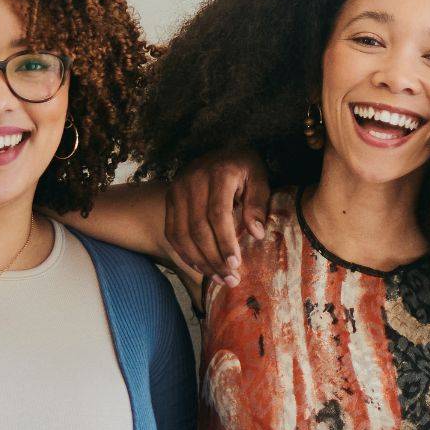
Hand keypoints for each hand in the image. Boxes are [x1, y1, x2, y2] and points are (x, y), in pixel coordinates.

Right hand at [163, 148, 271, 288]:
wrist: (222, 150)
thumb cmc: (245, 168)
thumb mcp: (259, 178)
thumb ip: (258, 203)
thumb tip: (256, 233)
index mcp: (219, 173)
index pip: (218, 214)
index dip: (225, 242)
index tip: (236, 264)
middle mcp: (192, 180)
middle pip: (198, 228)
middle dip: (213, 258)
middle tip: (230, 279)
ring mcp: (177, 189)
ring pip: (182, 234)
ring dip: (199, 261)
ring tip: (218, 278)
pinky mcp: (169, 197)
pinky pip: (172, 231)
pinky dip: (184, 253)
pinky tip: (200, 267)